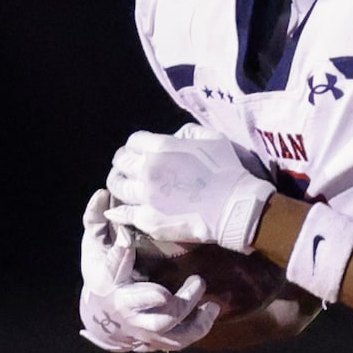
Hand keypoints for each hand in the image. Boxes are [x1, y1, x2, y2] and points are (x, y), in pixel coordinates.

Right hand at [79, 190, 221, 352]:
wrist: (104, 317)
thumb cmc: (101, 275)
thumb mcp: (93, 248)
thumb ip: (96, 222)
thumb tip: (102, 193)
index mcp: (109, 283)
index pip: (112, 269)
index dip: (118, 255)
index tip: (125, 239)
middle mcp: (127, 310)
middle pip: (149, 313)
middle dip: (176, 301)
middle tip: (198, 280)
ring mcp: (142, 329)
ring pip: (167, 331)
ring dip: (192, 318)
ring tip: (211, 303)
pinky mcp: (156, 339)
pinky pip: (179, 341)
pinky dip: (198, 329)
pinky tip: (211, 310)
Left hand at [105, 128, 274, 252]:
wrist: (235, 208)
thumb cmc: (228, 171)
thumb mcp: (212, 139)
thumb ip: (187, 133)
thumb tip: (175, 138)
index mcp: (160, 148)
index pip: (133, 141)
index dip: (136, 146)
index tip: (140, 151)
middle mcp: (147, 170)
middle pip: (120, 162)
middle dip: (124, 162)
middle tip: (128, 168)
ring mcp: (145, 197)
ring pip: (118, 187)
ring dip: (119, 184)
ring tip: (124, 187)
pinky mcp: (147, 219)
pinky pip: (123, 214)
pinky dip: (118, 211)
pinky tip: (118, 211)